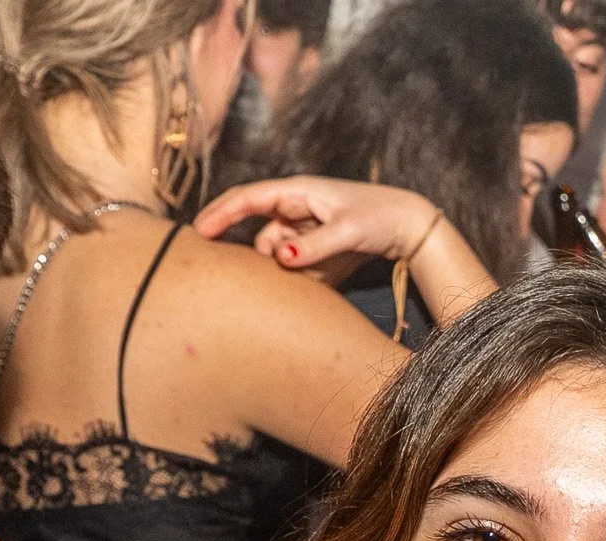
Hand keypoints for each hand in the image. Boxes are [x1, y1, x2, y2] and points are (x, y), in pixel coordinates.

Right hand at [195, 174, 440, 272]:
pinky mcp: (312, 246)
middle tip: (225, 273)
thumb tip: (279, 259)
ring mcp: (302, 228)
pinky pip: (293, 263)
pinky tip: (310, 283)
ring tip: (292, 281)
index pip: (248, 199)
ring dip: (276, 269)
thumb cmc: (379, 218)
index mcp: (297, 192)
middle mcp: (295, 208)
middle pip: (255, 228)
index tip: (198, 232)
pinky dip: (295, 276)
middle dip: (242, 248)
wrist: (407, 226)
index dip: (220, 214)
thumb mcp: (348, 232)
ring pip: (274, 251)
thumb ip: (314, 247)